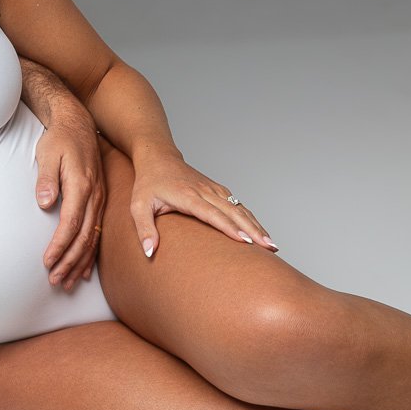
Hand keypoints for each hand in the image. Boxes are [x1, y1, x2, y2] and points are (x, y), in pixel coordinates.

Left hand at [35, 114, 106, 289]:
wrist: (78, 125)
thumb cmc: (60, 139)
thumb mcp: (48, 153)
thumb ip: (46, 179)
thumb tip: (44, 204)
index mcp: (81, 186)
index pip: (71, 223)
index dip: (59, 245)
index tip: (47, 262)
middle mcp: (94, 196)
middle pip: (84, 237)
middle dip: (69, 262)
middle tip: (55, 281)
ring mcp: (99, 200)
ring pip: (92, 238)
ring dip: (79, 263)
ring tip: (67, 282)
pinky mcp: (99, 201)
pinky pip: (97, 232)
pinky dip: (90, 253)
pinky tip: (84, 270)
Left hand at [128, 153, 275, 258]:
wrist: (158, 157)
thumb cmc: (147, 183)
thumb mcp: (138, 206)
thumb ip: (144, 229)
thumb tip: (149, 252)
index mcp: (187, 196)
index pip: (212, 214)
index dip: (230, 228)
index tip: (247, 241)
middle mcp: (204, 191)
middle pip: (233, 212)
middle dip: (253, 230)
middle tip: (270, 247)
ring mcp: (213, 189)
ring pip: (239, 208)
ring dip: (257, 225)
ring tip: (272, 244)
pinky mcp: (217, 189)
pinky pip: (237, 204)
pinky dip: (251, 218)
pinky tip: (260, 231)